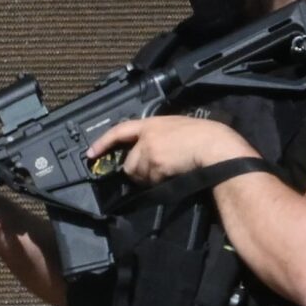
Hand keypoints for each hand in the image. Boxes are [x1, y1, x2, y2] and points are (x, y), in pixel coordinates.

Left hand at [84, 115, 254, 183]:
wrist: (214, 146)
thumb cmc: (206, 136)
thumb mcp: (179, 127)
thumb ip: (161, 135)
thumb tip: (154, 150)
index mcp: (153, 122)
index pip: (120, 129)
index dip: (103, 141)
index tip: (91, 153)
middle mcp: (146, 136)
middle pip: (129, 161)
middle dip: (138, 170)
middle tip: (157, 171)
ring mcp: (149, 151)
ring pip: (138, 174)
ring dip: (149, 178)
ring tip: (170, 171)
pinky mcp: (154, 165)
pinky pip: (150, 181)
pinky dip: (159, 182)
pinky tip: (174, 175)